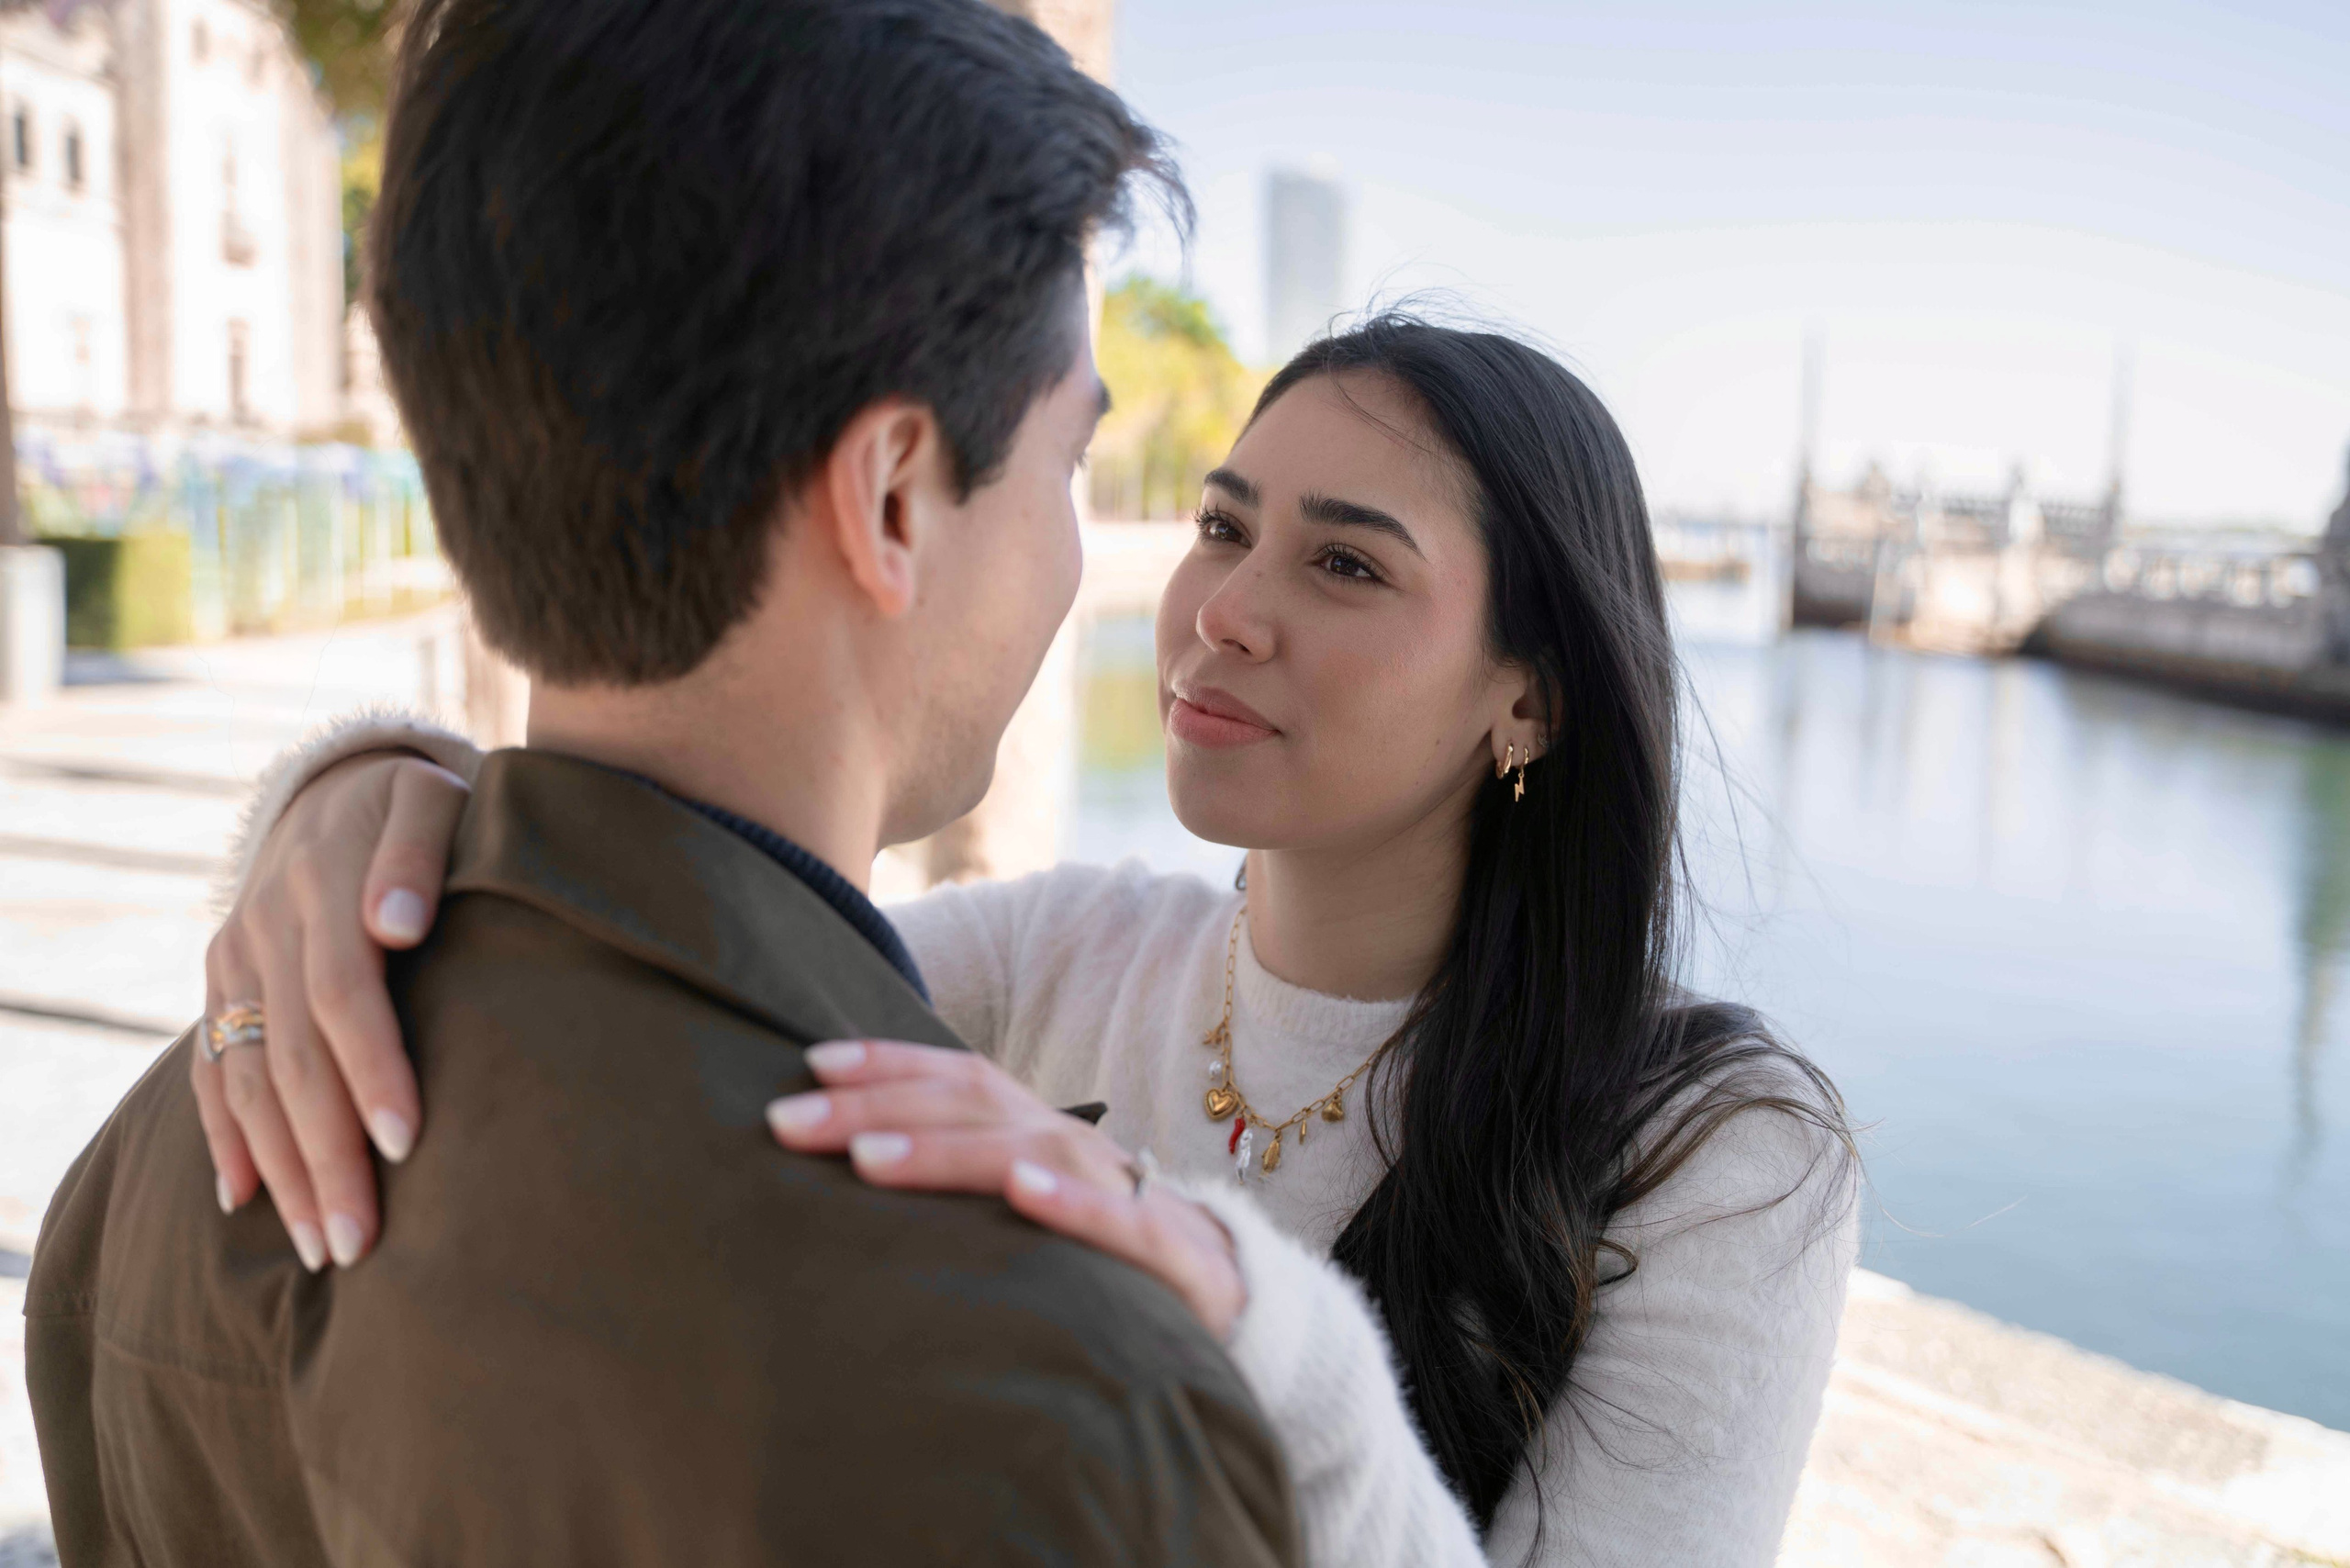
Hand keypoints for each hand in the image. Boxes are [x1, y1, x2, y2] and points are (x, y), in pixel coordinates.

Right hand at [197, 751, 468, 1269]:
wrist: (345, 782)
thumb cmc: (419, 805)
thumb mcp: (432, 801)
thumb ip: (419, 856)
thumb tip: (398, 926)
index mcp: (323, 886)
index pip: (345, 996)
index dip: (374, 1071)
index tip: (409, 1144)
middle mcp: (265, 929)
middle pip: (293, 1059)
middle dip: (326, 1157)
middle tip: (360, 1244)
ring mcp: (234, 959)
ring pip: (248, 1079)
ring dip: (281, 1169)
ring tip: (322, 1249)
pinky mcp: (220, 980)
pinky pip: (212, 1068)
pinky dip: (224, 1135)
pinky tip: (246, 1198)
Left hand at [767, 1041, 1246, 1340]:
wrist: (1245, 1307)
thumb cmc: (1107, 1261)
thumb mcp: (1031, 1212)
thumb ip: (964, 1188)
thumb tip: (854, 1170)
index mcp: (1039, 1136)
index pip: (960, 1079)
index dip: (887, 1063)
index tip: (808, 1062)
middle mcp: (1076, 1149)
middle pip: (974, 1107)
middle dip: (877, 1106)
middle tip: (789, 1120)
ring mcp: (1126, 1196)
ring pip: (1033, 1154)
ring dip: (947, 1152)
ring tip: (869, 1159)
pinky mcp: (1176, 1259)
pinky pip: (1124, 1225)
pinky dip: (1074, 1204)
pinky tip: (1024, 1195)